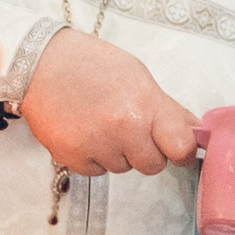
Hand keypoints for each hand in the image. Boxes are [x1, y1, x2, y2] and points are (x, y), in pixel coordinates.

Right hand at [18, 28, 198, 176]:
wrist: (39, 63)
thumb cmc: (91, 64)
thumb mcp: (138, 76)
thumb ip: (168, 108)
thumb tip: (194, 132)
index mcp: (145, 104)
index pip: (181, 147)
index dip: (180, 150)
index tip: (176, 147)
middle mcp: (123, 127)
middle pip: (153, 165)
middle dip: (147, 151)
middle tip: (129, 127)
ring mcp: (97, 145)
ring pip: (124, 168)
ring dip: (117, 152)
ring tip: (99, 122)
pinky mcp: (73, 158)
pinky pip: (97, 171)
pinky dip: (93, 157)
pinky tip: (83, 131)